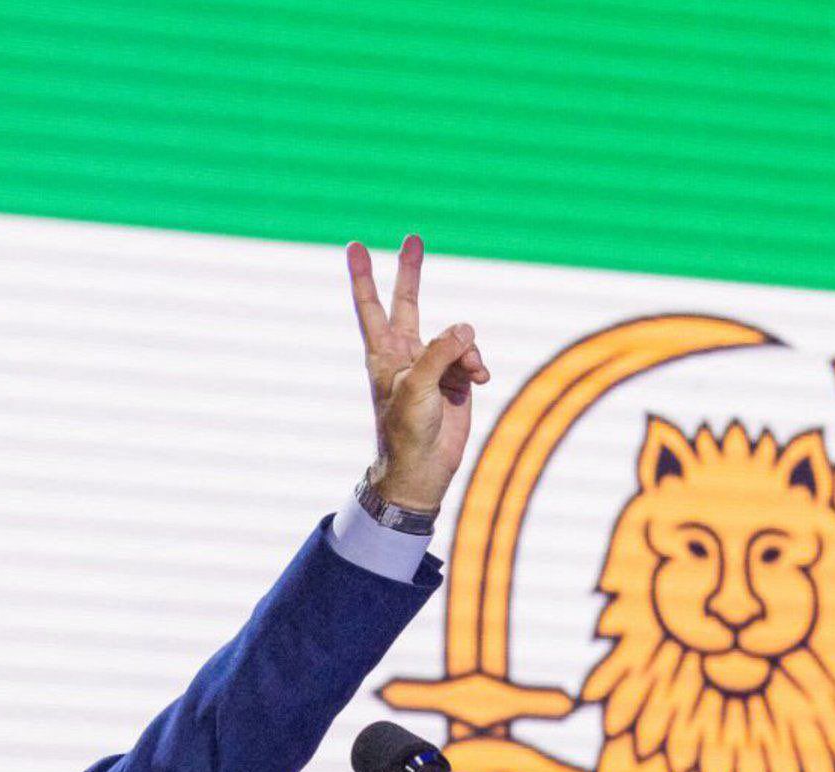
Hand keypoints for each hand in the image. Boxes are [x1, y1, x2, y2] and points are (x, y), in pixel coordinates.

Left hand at [346, 234, 488, 515]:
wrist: (423, 471)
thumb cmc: (407, 432)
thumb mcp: (418, 388)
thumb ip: (440, 352)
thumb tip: (466, 327)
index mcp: (384, 354)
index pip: (371, 307)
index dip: (363, 277)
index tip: (354, 246)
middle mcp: (407, 354)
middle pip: (408, 303)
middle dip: (411, 273)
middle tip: (413, 238)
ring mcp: (432, 366)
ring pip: (455, 338)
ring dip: (466, 352)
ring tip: (469, 376)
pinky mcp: (455, 381)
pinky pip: (471, 358)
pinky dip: (478, 366)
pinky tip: (480, 381)